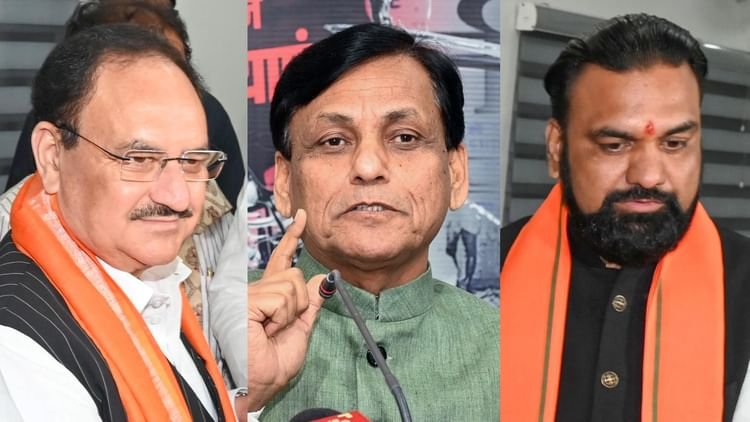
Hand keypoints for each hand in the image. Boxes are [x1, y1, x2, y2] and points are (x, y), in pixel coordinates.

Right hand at [247, 209, 324, 410]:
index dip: (292, 238)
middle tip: (279, 328)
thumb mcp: (299, 331)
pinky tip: (265, 330)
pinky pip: (282, 298)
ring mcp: (248, 294)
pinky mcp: (245, 300)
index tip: (301, 217)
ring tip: (270, 331)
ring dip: (289, 314)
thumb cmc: (270, 365)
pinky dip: (281, 318)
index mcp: (268, 296)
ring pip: (291, 285)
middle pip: (295, 275)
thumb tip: (321, 279)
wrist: (256, 384)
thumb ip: (309, 305)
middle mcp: (255, 290)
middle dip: (299, 304)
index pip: (282, 260)